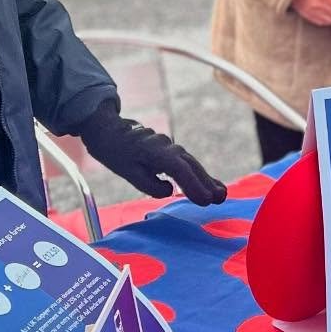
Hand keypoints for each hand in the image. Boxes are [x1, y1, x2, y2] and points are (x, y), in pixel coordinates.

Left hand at [76, 102, 227, 205]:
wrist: (109, 130)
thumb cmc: (116, 153)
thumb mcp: (127, 172)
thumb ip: (149, 184)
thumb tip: (170, 190)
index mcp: (156, 152)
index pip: (180, 170)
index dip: (194, 185)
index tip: (206, 200)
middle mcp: (167, 147)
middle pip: (191, 166)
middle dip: (206, 183)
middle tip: (220, 199)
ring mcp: (170, 147)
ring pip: (192, 164)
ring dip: (206, 179)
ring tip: (221, 194)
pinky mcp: (170, 151)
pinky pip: (187, 163)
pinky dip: (199, 174)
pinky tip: (209, 185)